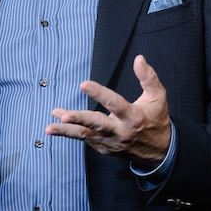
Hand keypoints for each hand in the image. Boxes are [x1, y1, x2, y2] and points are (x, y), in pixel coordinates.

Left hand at [47, 55, 171, 169]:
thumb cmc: (157, 120)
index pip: (114, 104)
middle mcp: (120, 132)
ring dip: (67, 132)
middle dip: (78, 120)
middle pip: (96, 125)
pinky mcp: (105, 149)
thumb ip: (148, 77)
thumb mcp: (158, 97)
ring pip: (86, 137)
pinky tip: (60, 127)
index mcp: (133, 117)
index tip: (83, 84)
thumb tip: (139, 59)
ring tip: (49, 127)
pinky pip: (88, 141)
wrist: (160, 151)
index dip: (99, 93)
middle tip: (64, 115)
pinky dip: (74, 135)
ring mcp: (111, 143)